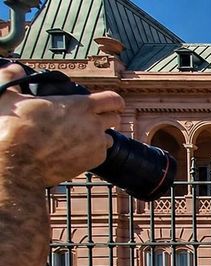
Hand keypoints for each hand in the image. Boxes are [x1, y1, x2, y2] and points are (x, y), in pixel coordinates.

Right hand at [0, 63, 123, 187]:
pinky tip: (76, 150)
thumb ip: (13, 77)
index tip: (111, 103)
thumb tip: (15, 69)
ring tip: (80, 136)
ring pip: (108, 138)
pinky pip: (100, 154)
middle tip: (93, 118)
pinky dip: (92, 152)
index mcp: (79, 105)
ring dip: (98, 136)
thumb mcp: (8, 96)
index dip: (113, 101)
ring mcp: (95, 145)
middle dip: (106, 116)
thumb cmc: (13, 130)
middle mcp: (93, 124)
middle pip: (114, 118)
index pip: (113, 99)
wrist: (17, 165)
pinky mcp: (93, 162)